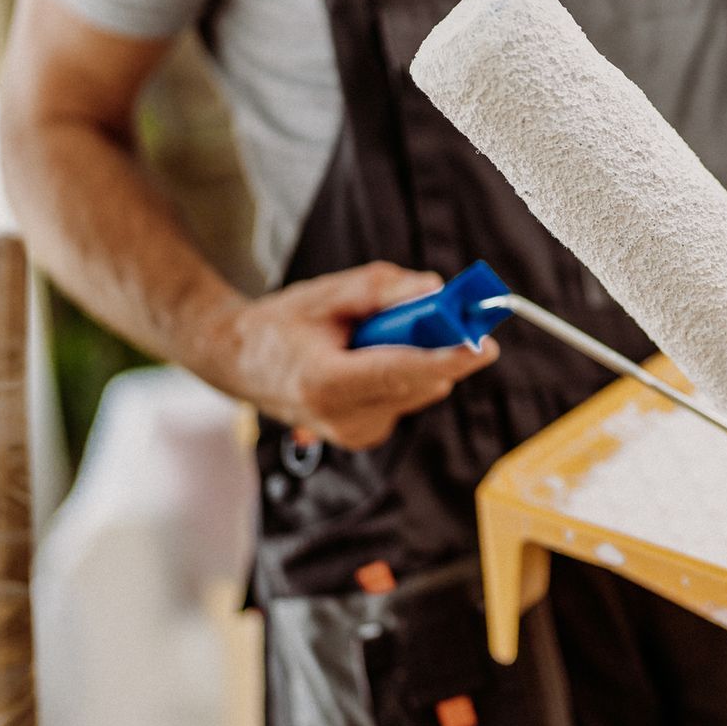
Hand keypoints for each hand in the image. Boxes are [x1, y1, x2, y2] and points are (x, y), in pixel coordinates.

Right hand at [216, 262, 498, 450]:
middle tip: (436, 307)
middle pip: (421, 381)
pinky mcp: (367, 437)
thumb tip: (438, 289)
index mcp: (325, 383)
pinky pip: (409, 397)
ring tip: (374, 336)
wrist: (241, 364)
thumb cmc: (283, 325)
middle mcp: (343, 419)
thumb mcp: (327, 293)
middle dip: (439, 344)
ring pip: (420, 389)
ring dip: (417, 356)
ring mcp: (356, 434)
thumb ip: (384, 288)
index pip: (401, 373)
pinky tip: (370, 358)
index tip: (485, 345)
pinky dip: (404, 372)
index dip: (447, 358)